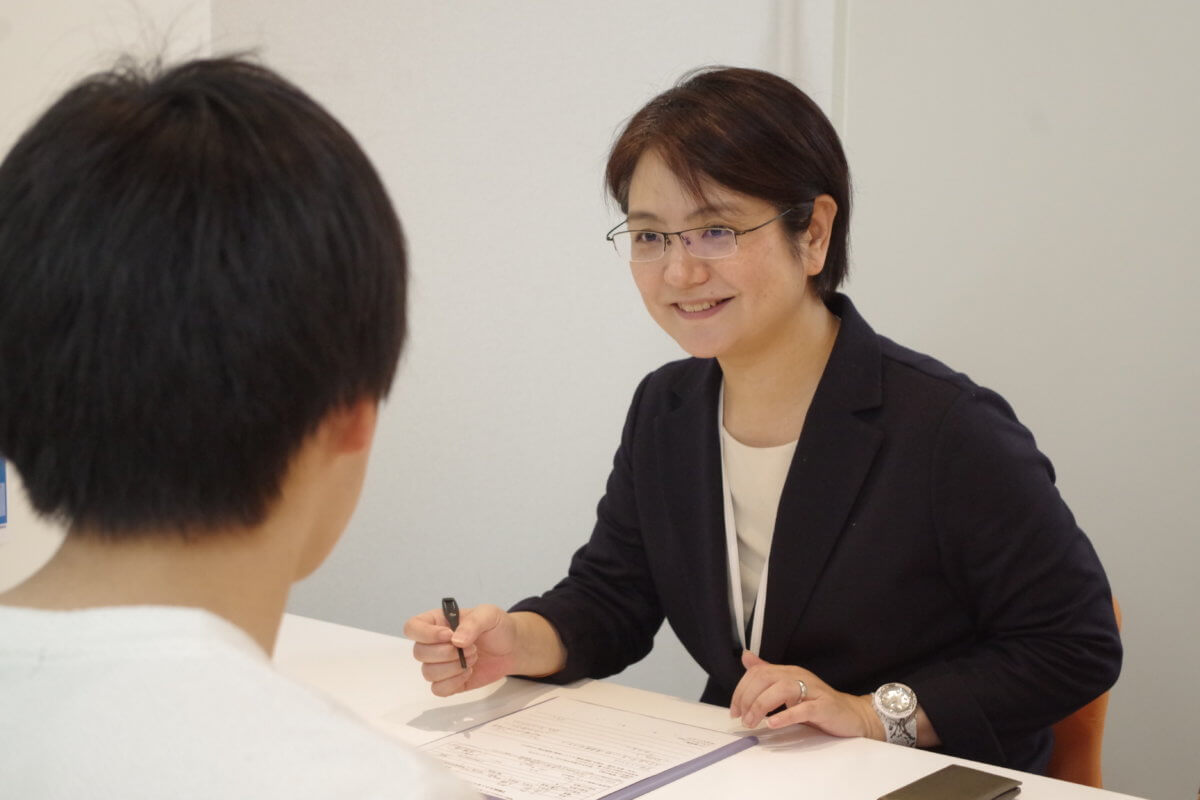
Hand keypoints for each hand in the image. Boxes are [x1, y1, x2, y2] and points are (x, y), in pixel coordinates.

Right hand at [403, 603, 518, 696]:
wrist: (512, 648)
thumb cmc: (497, 627)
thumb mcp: (489, 614)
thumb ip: (472, 623)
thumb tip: (456, 640)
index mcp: (437, 622)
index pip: (412, 627)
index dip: (426, 634)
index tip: (449, 635)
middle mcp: (433, 643)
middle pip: (418, 652)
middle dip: (447, 653)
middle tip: (471, 647)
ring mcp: (440, 664)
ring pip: (428, 673)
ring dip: (453, 667)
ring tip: (473, 658)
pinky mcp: (449, 681)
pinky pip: (438, 689)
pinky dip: (453, 683)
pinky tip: (468, 672)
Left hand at [729, 651, 880, 738]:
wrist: (852, 715)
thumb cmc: (817, 704)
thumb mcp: (789, 688)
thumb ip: (767, 674)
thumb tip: (746, 658)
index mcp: (789, 672)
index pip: (758, 672)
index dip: (742, 690)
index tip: (734, 710)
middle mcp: (799, 676)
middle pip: (766, 678)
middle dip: (748, 698)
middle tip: (742, 718)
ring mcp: (813, 691)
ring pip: (782, 690)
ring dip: (761, 706)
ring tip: (752, 722)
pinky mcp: (824, 707)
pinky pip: (804, 709)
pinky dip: (785, 715)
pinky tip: (772, 723)